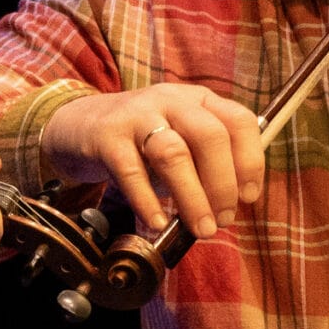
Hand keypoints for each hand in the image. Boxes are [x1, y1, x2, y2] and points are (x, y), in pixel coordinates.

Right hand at [40, 83, 264, 237]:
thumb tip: (228, 208)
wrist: (78, 125)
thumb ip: (203, 165)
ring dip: (192, 197)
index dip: (250, 161)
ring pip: (173, 153)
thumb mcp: (178, 141)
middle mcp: (170, 101)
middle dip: (223, 184)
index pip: (238, 121)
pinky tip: (157, 223)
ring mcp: (137, 116)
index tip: (248, 197)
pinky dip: (147, 201)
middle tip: (222, 219)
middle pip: (210, 135)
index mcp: (197, 100)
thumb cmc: (140, 141)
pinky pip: (131, 171)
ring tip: (200, 228)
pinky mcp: (107, 137)